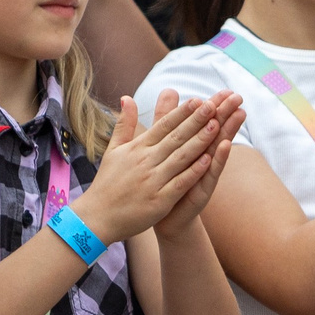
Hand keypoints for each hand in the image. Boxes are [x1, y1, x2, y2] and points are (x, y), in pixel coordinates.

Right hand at [74, 91, 218, 243]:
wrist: (96, 217)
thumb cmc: (107, 183)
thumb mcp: (113, 150)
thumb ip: (123, 124)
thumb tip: (127, 97)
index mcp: (136, 148)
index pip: (163, 126)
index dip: (181, 112)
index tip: (198, 100)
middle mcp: (145, 161)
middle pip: (175, 137)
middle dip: (196, 120)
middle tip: (213, 105)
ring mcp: (153, 180)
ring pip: (181, 157)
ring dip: (200, 141)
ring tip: (217, 126)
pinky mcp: (159, 200)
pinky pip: (180, 183)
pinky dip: (194, 171)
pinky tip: (209, 160)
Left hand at [153, 91, 245, 237]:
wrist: (163, 217)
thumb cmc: (166, 180)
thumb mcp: (163, 145)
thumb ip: (166, 119)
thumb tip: (170, 90)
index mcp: (193, 146)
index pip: (205, 122)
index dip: (215, 107)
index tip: (226, 90)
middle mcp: (202, 159)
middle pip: (216, 132)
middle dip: (227, 114)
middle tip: (239, 97)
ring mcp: (204, 175)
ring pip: (217, 149)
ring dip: (229, 132)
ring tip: (239, 114)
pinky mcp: (202, 191)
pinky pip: (210, 173)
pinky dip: (218, 159)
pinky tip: (225, 146)